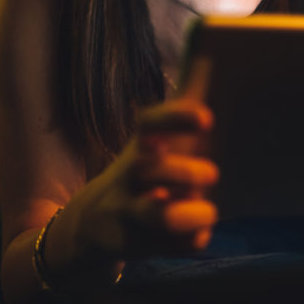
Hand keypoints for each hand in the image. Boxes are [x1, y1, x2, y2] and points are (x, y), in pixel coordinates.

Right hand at [53, 98, 219, 264]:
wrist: (91, 225)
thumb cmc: (143, 173)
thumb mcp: (156, 142)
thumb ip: (180, 110)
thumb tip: (207, 57)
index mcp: (141, 146)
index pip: (151, 124)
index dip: (175, 118)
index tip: (207, 118)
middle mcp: (129, 177)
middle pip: (147, 168)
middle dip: (180, 170)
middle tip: (212, 172)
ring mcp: (127, 212)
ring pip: (148, 213)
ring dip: (179, 214)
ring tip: (209, 212)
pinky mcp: (134, 244)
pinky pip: (162, 246)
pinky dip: (182, 244)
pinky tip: (199, 238)